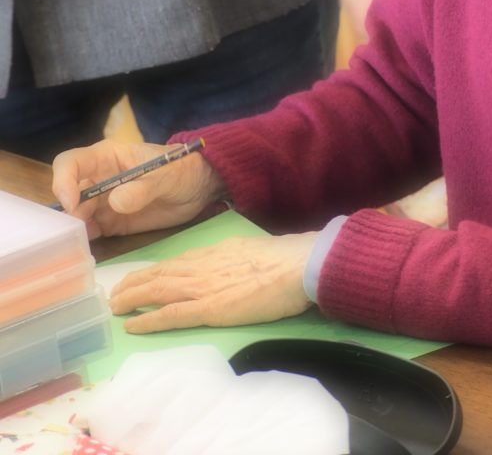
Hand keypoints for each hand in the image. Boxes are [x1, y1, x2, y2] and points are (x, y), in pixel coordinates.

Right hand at [51, 139, 224, 238]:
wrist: (200, 186)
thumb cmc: (182, 169)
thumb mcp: (166, 176)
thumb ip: (142, 188)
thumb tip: (115, 201)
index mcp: (108, 157)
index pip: (70, 163)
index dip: (63, 181)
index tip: (71, 203)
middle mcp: (99, 179)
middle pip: (68, 194)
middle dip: (68, 213)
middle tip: (78, 232)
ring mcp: (104, 202)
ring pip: (76, 215)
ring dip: (74, 229)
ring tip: (80, 244)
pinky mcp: (112, 222)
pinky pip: (90, 231)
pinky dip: (85, 240)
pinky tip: (88, 250)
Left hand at [108, 233, 317, 332]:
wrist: (295, 265)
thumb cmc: (282, 259)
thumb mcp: (248, 248)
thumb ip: (229, 257)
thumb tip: (222, 264)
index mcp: (213, 252)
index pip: (174, 262)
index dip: (152, 271)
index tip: (137, 278)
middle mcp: (201, 266)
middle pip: (158, 274)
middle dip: (133, 284)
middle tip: (114, 294)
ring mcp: (203, 287)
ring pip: (157, 291)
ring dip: (132, 298)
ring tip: (114, 307)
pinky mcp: (209, 309)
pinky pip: (171, 315)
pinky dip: (149, 319)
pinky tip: (132, 325)